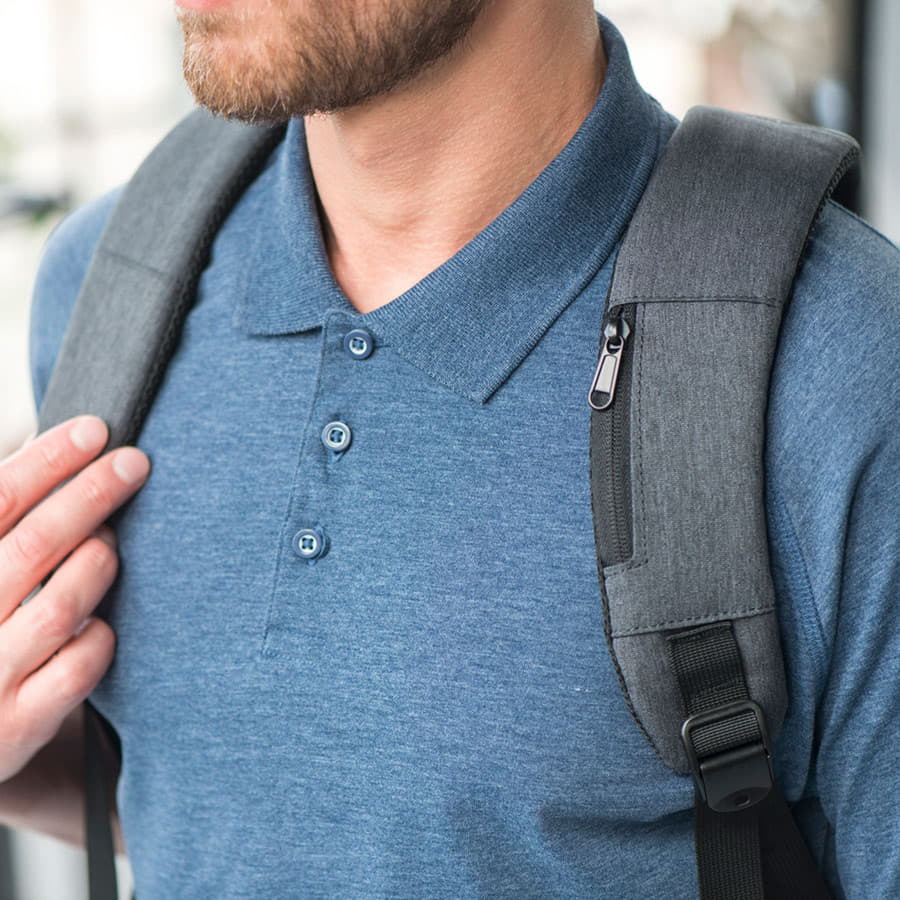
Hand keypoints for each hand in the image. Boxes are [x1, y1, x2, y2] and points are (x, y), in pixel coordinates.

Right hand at [0, 416, 148, 783]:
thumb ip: (6, 528)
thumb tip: (60, 458)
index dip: (47, 460)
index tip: (95, 429)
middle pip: (34, 543)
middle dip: (91, 495)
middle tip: (134, 462)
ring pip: (61, 604)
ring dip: (98, 563)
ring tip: (109, 543)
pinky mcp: (17, 724)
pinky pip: (79, 668)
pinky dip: (100, 635)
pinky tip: (101, 623)